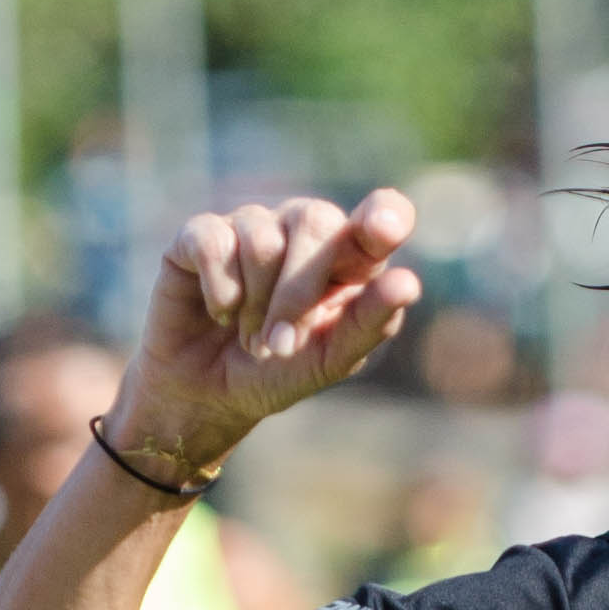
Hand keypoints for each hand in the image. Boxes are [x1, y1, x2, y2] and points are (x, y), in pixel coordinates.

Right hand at [111, 190, 424, 475]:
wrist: (206, 394)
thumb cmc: (278, 372)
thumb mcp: (328, 360)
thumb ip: (368, 323)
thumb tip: (408, 282)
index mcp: (349, 257)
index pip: (380, 216)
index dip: (384, 215)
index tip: (387, 229)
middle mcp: (303, 229)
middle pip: (316, 220)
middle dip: (298, 292)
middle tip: (281, 344)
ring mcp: (252, 225)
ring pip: (262, 238)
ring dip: (256, 304)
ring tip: (252, 336)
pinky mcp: (200, 234)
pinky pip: (214, 241)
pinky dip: (221, 291)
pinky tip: (220, 313)